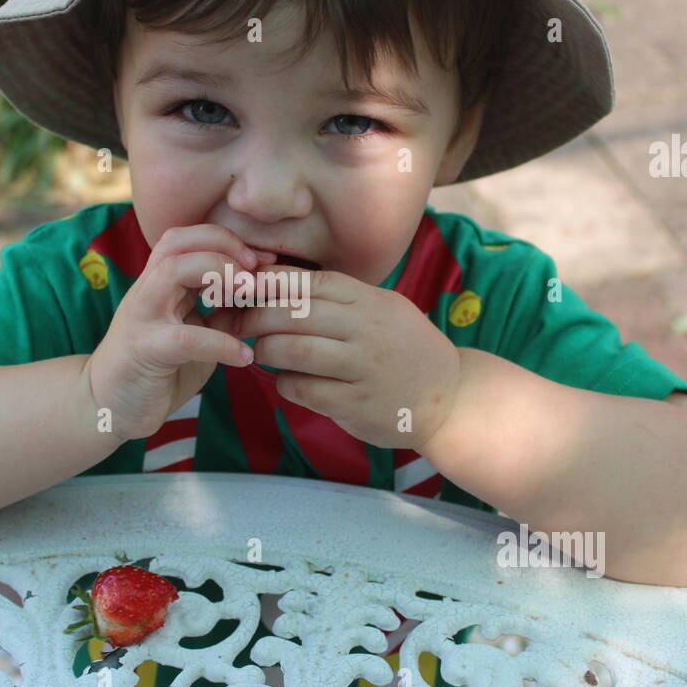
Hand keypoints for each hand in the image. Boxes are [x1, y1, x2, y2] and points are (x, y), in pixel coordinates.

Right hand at [86, 224, 275, 443]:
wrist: (110, 408)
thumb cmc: (156, 370)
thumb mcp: (197, 335)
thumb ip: (221, 314)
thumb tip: (260, 295)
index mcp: (159, 284)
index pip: (188, 239)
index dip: (228, 240)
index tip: (266, 258)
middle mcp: (147, 291)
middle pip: (178, 242)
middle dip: (223, 245)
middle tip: (259, 268)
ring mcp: (142, 317)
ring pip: (173, 271)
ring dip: (219, 273)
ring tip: (251, 292)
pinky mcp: (144, 350)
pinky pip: (185, 337)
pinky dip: (221, 343)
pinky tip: (245, 356)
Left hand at [236, 265, 461, 449]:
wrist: (449, 397)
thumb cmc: (402, 349)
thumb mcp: (380, 310)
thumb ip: (338, 299)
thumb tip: (273, 282)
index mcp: (370, 300)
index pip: (309, 282)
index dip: (268, 283)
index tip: (241, 289)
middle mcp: (367, 329)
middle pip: (295, 313)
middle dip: (255, 317)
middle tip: (236, 324)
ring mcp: (364, 367)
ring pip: (295, 351)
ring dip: (267, 351)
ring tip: (259, 353)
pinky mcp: (357, 404)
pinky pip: (305, 390)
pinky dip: (286, 385)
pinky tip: (287, 383)